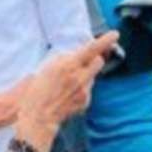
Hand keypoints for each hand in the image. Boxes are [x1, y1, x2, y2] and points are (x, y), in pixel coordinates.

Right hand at [14, 31, 118, 151]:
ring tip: (68, 82)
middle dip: (94, 58)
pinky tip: (68, 94)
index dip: (105, 40)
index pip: (92, 49)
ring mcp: (85, 90)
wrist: (37, 118)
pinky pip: (88, 89)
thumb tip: (77, 53)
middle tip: (84, 60)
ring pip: (93, 76)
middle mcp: (80, 77)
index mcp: (69, 65)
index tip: (114, 34)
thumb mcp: (46, 67)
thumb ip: (64, 58)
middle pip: (99, 61)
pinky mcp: (86, 101)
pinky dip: (82, 88)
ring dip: (85, 75)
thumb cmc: (36, 91)